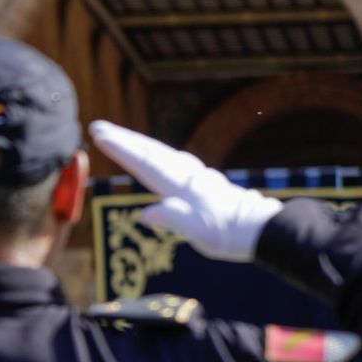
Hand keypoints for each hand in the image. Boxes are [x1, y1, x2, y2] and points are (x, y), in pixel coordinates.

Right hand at [88, 120, 281, 261]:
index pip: (145, 162)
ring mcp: (196, 177)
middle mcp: (187, 176)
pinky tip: (155, 157)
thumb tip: (145, 214)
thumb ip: (172, 219)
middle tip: (98, 127)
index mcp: (182, 185)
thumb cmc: (229, 234)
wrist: (263, 229)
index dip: (120, 148)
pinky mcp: (202, 183)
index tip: (99, 135)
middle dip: (123, 138)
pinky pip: (171, 162)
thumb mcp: (199, 232)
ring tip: (119, 138)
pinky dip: (155, 155)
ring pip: (161, 153)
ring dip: (138, 144)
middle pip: (151, 151)